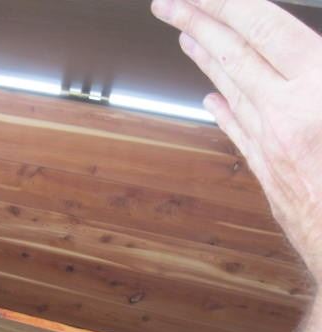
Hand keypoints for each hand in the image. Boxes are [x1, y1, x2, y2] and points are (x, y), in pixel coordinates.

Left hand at [151, 0, 321, 278]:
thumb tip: (309, 59)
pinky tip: (211, 100)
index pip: (262, 30)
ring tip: (186, 37)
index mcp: (319, 92)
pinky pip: (240, 132)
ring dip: (207, 60)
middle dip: (196, 22)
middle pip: (233, 56)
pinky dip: (224, 111)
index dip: (225, 5)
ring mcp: (274, 146)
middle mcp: (286, 116)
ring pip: (232, 90)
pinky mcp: (273, 174)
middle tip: (167, 5)